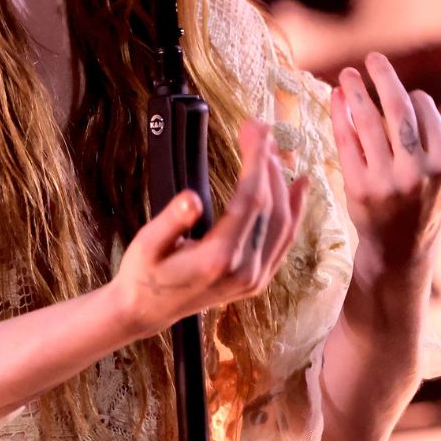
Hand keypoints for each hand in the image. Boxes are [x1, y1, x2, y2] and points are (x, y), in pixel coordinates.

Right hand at [111, 119, 306, 339]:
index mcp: (219, 259)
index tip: (254, 129)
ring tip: (274, 151)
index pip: (250, 201)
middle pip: (270, 207)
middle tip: (259, 129)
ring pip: (283, 223)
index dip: (255, 161)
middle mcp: (245, 270)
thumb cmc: (142, 274)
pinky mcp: (258, 279)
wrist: (146, 311)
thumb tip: (191, 198)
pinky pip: (284, 241)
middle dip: (267, 163)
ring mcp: (255, 278)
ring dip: (282, 183)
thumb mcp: (146, 245)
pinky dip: (295, 211)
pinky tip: (298, 188)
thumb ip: (170, 222)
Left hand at [331, 52, 440, 265]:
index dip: (415, 98)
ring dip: (356, 93)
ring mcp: (384, 180)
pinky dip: (340, 116)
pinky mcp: (357, 187)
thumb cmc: (435, 201)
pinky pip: (346, 142)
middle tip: (372, 57)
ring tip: (347, 74)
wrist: (400, 245)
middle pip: (397, 112)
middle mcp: (416, 172)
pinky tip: (336, 97)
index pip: (425, 112)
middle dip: (384, 78)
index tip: (408, 95)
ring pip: (367, 124)